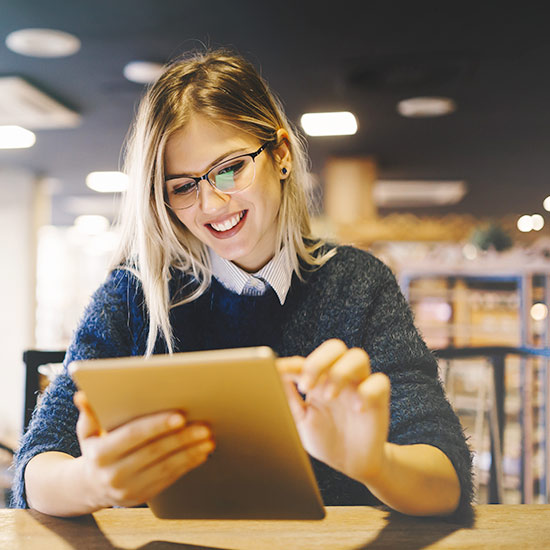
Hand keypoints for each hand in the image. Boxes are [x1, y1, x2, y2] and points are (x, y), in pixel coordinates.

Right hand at [74, 392, 214, 508]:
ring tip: (208, 438)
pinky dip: (188, 464)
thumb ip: (90, 412)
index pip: (133, 436)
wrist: (90, 486)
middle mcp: (113, 474)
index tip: (180, 416)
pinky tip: (202, 452)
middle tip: (204, 425)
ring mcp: (128, 489)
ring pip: (166, 467)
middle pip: (154, 452)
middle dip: (181, 438)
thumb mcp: (87, 431)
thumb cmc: (95, 448)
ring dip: (190, 452)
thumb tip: (82, 395)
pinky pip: (170, 479)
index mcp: (100, 454)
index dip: (156, 426)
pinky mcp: (143, 497)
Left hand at [277, 339, 389, 483]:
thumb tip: (272, 376)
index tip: (278, 371)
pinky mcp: (378, 399)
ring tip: (329, 396)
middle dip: (319, 362)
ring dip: (341, 372)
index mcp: (319, 380)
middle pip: (334, 347)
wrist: (351, 465)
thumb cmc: (325, 439)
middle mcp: (340, 377)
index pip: (306, 361)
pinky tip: (357, 409)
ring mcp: (360, 385)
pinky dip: (367, 392)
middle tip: (306, 386)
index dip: (292, 364)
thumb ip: (288, 398)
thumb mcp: (301, 420)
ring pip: (358, 356)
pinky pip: (379, 382)